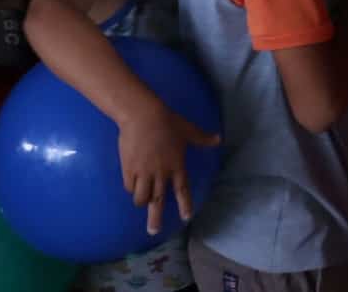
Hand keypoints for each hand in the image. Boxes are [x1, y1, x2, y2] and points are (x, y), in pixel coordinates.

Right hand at [118, 101, 219, 234]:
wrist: (142, 116)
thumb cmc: (168, 122)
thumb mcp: (188, 130)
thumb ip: (202, 138)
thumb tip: (219, 139)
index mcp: (177, 165)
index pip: (182, 190)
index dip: (184, 204)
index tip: (186, 218)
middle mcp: (161, 173)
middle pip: (157, 201)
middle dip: (155, 218)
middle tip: (153, 232)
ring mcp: (143, 173)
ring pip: (141, 198)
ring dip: (142, 202)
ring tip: (142, 203)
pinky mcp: (129, 170)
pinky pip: (129, 187)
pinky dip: (131, 189)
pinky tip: (132, 186)